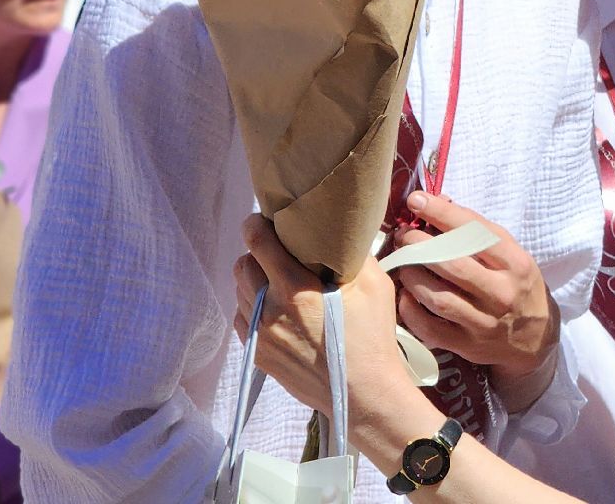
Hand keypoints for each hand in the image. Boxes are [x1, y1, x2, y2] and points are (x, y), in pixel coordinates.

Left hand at [233, 214, 426, 429]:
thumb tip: (341, 234)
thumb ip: (354, 254)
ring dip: (253, 280)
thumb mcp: (375, 286)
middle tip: (276, 251)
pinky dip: (251, 307)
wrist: (364, 395)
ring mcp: (259, 335)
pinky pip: (241, 319)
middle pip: (242, 265)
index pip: (258, 243)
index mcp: (295, 289)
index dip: (256, 225)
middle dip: (256, 252)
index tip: (263, 219)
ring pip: (238, 292)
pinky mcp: (259, 354)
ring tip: (275, 280)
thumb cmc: (372, 339)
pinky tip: (273, 308)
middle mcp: (268, 310)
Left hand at [393, 192, 560, 408]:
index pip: (476, 232)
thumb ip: (479, 232)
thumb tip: (438, 203)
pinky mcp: (468, 346)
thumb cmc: (517, 286)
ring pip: (438, 297)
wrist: (536, 339)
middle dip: (419, 245)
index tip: (416, 200)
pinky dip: (411, 311)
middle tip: (402, 235)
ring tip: (402, 263)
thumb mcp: (512, 255)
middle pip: (452, 264)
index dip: (441, 213)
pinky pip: (430, 329)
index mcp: (516, 264)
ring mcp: (484, 322)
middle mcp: (502, 293)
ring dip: (412, 276)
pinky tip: (405, 295)